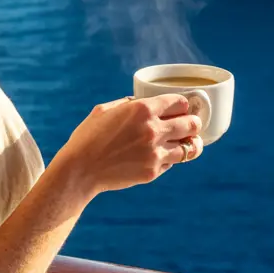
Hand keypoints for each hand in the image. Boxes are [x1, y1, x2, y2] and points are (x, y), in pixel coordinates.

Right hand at [54, 94, 202, 198]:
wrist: (80, 169)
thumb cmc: (89, 136)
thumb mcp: (105, 110)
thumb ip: (129, 103)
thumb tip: (145, 101)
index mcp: (142, 109)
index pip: (180, 102)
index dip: (183, 104)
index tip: (182, 108)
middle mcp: (153, 129)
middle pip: (192, 123)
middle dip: (193, 122)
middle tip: (189, 124)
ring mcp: (155, 153)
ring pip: (191, 147)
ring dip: (191, 143)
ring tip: (190, 142)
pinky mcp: (153, 171)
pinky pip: (172, 163)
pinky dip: (170, 158)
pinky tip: (163, 155)